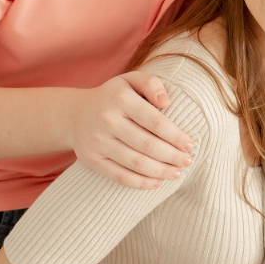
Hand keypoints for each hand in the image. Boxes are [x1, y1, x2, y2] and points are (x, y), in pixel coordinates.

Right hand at [67, 71, 193, 187]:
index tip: (190, 145)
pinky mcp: (91, 159)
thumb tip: (166, 102)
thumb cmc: (114, 96)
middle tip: (187, 161)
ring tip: (176, 173)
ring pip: (134, 162)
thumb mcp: (131, 80)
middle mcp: (107, 120)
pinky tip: (157, 183)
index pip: (155, 121)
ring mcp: (97, 141)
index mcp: (121, 99)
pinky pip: (118, 175)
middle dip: (171, 156)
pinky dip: (139, 182)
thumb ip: (152, 84)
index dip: (175, 136)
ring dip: (160, 171)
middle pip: (147, 144)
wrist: (75, 113)